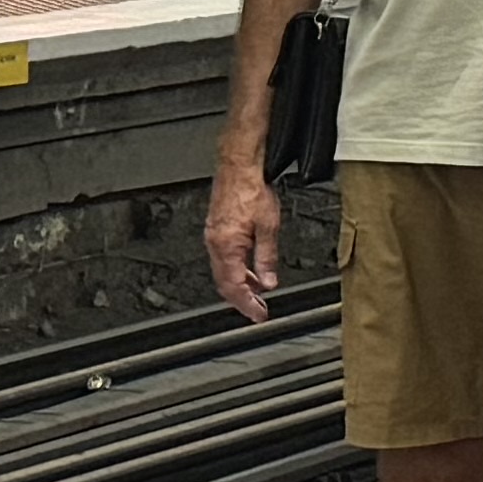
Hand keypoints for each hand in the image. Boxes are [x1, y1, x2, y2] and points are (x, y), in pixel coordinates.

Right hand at [204, 157, 286, 322]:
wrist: (238, 166)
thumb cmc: (251, 189)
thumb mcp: (268, 227)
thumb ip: (267, 258)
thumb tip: (268, 282)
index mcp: (227, 246)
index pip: (235, 287)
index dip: (247, 305)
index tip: (258, 315)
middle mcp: (215, 244)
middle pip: (225, 283)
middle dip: (242, 300)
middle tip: (257, 311)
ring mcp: (213, 236)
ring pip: (224, 271)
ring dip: (240, 285)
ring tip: (257, 293)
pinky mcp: (216, 229)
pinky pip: (223, 258)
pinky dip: (236, 269)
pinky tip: (249, 269)